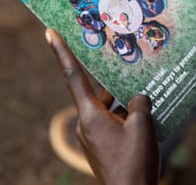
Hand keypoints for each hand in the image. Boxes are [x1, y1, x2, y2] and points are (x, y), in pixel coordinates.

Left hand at [45, 29, 159, 184]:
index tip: (49, 32)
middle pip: (98, 92)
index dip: (61, 53)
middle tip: (125, 59)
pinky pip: (113, 121)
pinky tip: (146, 112)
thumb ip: (139, 103)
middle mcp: (87, 124)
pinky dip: (126, 114)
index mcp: (90, 116)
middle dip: (113, 79)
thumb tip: (138, 98)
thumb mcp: (143, 125)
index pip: (74, 77)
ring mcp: (94, 137)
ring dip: (124, 100)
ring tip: (146, 89)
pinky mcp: (103, 146)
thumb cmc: (134, 161)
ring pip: (108, 108)